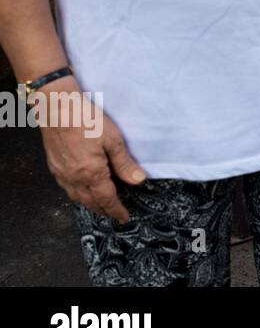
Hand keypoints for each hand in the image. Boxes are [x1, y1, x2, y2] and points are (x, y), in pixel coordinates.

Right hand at [39, 77, 144, 222]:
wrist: (57, 109)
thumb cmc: (87, 121)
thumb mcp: (112, 140)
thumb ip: (124, 163)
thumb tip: (138, 180)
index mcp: (91, 174)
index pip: (107, 199)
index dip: (116, 210)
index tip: (124, 218)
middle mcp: (74, 179)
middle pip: (91, 202)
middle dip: (104, 210)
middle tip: (114, 214)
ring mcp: (61, 174)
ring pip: (77, 197)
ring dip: (90, 204)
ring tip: (101, 205)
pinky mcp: (54, 167)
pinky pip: (67, 189)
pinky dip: (77, 195)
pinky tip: (82, 190)